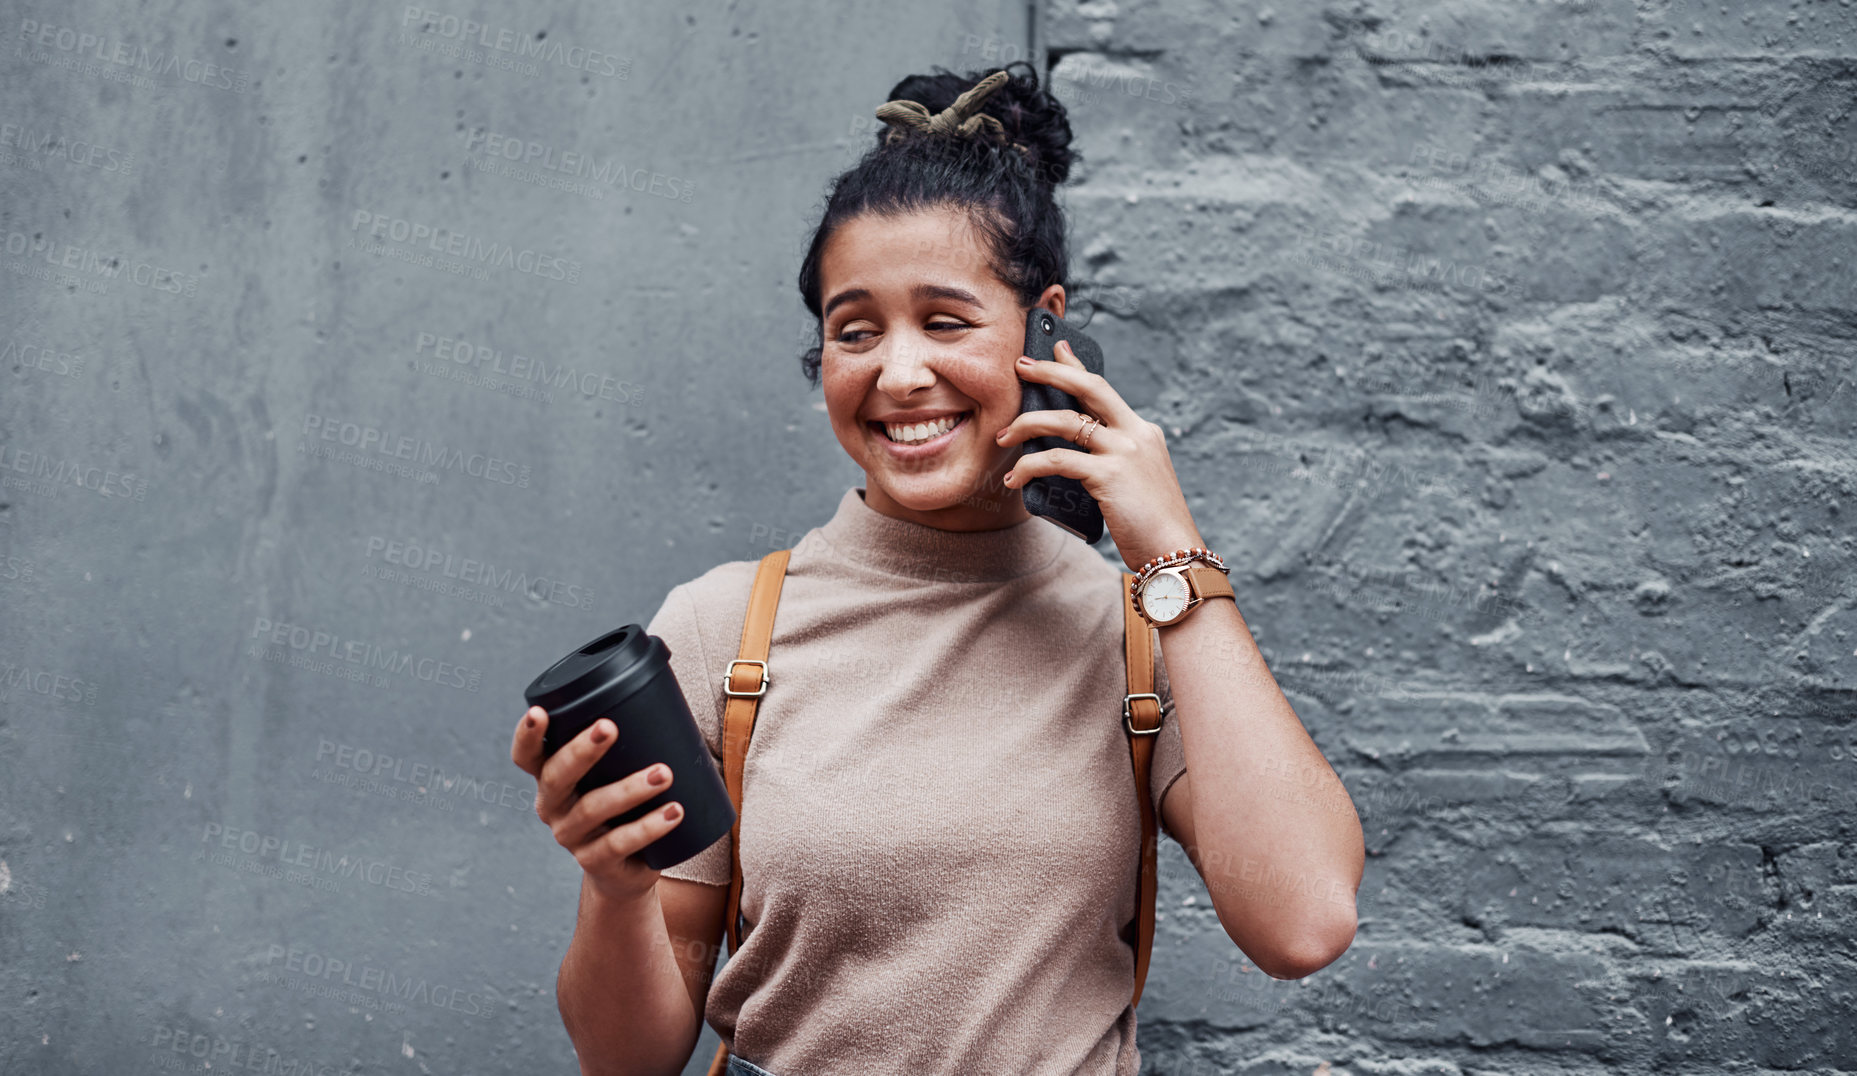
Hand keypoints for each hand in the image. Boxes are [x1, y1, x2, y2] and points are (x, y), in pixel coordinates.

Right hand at [510, 705, 684, 906]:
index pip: (526, 756)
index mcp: (551, 778)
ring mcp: (572, 837)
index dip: (527, 736)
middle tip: (609, 727)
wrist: (624, 869)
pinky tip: (674, 812)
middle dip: (582, 750)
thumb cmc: (623, 805)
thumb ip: (627, 737)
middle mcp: (553, 807)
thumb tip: (665, 683)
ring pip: (593, 809)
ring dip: (630, 788)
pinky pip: (620, 843)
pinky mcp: (597, 863)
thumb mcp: (615, 771)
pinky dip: (649, 826)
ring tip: (664, 773)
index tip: (539, 712)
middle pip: (557, 777)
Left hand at [993, 339, 1207, 570]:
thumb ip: (1112, 461)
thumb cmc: (1151, 526)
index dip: (1076, 367)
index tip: (1056, 349)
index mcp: (1143, 432)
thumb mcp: (1135, 482)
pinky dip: (1029, 466)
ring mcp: (1124, 452)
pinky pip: (1057, 461)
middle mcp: (1136, 434)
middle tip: (1020, 366)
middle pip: (1089, 387)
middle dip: (1051, 372)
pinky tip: (1015, 479)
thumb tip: (1071, 456)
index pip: (1103, 391)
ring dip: (1027, 425)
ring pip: (1065, 422)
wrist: (1175, 555)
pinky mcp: (1109, 476)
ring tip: (1004, 437)